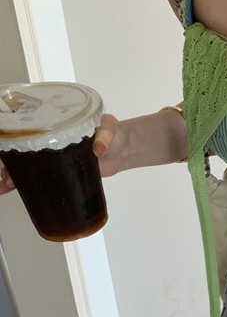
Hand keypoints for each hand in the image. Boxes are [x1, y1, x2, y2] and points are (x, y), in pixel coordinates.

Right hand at [0, 112, 129, 195]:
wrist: (125, 151)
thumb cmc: (115, 133)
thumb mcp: (109, 128)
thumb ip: (104, 136)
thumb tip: (97, 149)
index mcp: (56, 124)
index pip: (27, 129)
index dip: (12, 140)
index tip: (4, 151)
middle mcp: (50, 139)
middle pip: (20, 149)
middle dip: (7, 161)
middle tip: (3, 174)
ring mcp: (53, 156)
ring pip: (26, 165)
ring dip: (11, 176)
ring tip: (3, 186)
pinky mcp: (60, 172)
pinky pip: (41, 178)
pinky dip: (28, 186)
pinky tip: (15, 192)